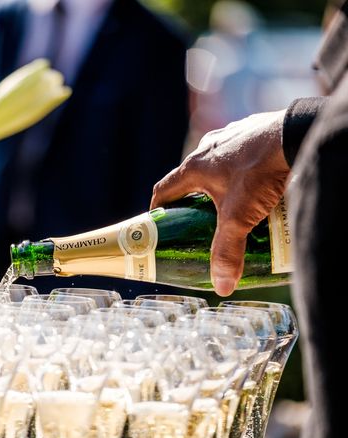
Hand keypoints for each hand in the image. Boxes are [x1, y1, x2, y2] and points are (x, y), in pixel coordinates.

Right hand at [150, 110, 290, 295]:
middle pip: (190, 178)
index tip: (160, 225)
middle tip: (199, 222)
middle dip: (192, 200)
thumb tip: (222, 286)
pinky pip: (241, 154)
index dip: (158, 209)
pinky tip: (258, 182)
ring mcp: (233, 137)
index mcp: (194, 167)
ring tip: (232, 204)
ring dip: (218, 183)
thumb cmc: (261, 172)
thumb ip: (227, 251)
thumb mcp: (239, 217)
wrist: (298, 133)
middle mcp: (208, 148)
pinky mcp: (256, 131)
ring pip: (216, 164)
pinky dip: (242, 169)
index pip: (164, 189)